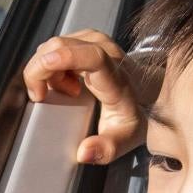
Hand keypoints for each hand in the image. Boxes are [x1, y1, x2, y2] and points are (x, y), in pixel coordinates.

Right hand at [23, 29, 149, 163]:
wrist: (151, 96)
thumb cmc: (135, 115)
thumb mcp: (125, 139)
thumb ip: (106, 149)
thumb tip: (83, 153)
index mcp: (116, 79)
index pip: (93, 57)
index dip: (64, 59)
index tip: (41, 78)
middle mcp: (109, 54)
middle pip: (62, 45)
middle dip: (41, 71)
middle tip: (45, 97)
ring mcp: (99, 42)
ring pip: (58, 43)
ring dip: (47, 67)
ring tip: (63, 91)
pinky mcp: (90, 39)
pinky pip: (62, 43)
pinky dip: (52, 61)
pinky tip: (64, 80)